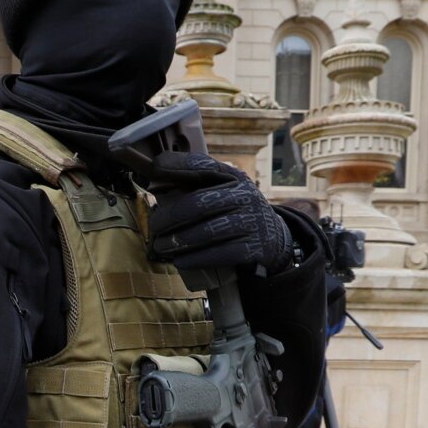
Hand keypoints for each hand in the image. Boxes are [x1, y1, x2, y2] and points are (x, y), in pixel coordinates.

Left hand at [143, 153, 291, 272]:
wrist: (274, 239)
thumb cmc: (235, 212)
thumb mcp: (224, 191)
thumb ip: (194, 182)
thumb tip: (154, 175)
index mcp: (234, 178)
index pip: (204, 166)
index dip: (178, 166)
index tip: (154, 167)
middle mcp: (245, 196)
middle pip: (198, 204)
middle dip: (169, 216)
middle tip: (153, 226)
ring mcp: (251, 222)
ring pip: (206, 232)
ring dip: (177, 241)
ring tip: (160, 247)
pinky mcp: (254, 248)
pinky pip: (218, 254)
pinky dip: (194, 259)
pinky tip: (180, 261)